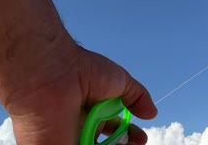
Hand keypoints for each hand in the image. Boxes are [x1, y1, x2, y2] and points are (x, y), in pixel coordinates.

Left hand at [0, 34, 156, 144]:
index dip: (130, 136)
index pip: (114, 132)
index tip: (141, 137)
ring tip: (125, 143)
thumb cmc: (81, 69)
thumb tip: (153, 113)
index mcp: (92, 112)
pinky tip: (107, 144)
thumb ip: (137, 97)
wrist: (54, 71)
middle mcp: (79, 127)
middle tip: (136, 141)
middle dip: (123, 144)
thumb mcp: (120, 81)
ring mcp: (67, 139)